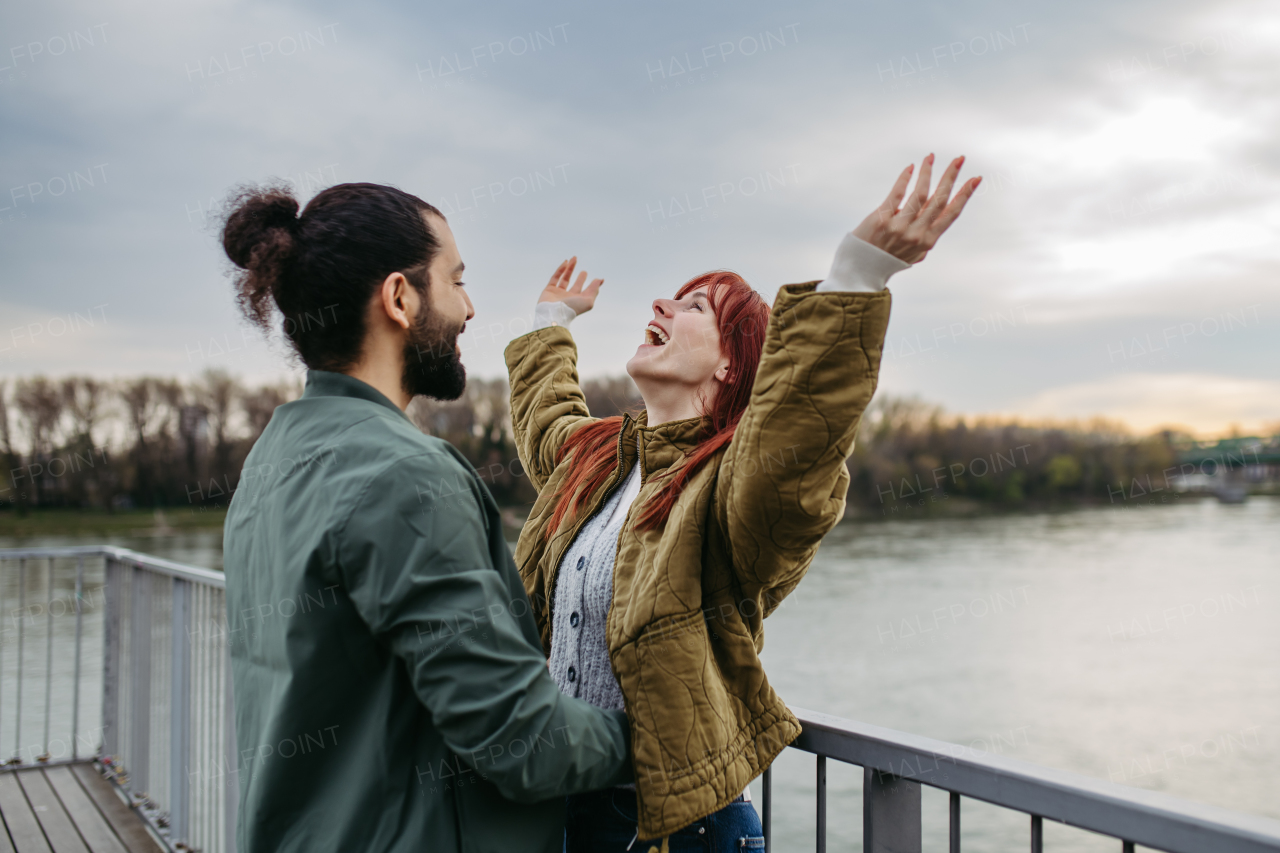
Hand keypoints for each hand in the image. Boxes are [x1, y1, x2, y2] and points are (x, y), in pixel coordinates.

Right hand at [538, 257, 602, 314]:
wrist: (553, 313)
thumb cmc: (572, 308)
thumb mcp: (588, 300)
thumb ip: (594, 289)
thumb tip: (600, 280)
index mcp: (578, 302)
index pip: (586, 292)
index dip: (592, 285)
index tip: (597, 279)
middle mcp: (568, 298)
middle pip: (575, 286)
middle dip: (580, 279)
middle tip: (584, 272)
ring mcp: (558, 294)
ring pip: (564, 279)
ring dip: (569, 269)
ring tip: (574, 259)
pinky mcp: (549, 289)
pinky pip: (555, 277)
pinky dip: (560, 269)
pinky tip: (566, 262)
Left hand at [851, 154, 980, 264]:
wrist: (860, 270)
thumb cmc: (888, 260)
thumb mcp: (914, 255)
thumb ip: (925, 240)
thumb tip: (935, 224)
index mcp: (927, 241)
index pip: (951, 213)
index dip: (965, 195)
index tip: (975, 179)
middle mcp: (916, 234)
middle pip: (939, 199)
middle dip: (951, 176)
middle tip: (960, 158)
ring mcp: (899, 227)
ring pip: (920, 193)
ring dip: (927, 172)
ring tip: (930, 157)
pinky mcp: (881, 219)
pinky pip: (897, 193)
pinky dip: (905, 178)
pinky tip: (911, 167)